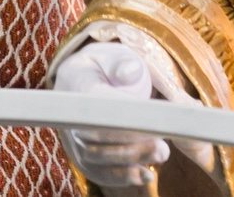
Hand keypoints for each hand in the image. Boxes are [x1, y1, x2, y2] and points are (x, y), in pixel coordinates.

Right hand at [52, 42, 169, 188]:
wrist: (84, 80)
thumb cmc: (104, 66)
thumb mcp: (113, 56)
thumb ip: (122, 63)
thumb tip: (131, 72)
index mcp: (78, 86)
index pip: (99, 108)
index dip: (126, 119)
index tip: (153, 122)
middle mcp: (70, 116)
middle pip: (97, 137)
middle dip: (132, 144)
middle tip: (163, 144)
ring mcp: (74, 140)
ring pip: (98, 158)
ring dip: (131, 162)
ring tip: (161, 154)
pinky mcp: (82, 156)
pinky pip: (97, 171)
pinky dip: (121, 177)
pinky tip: (146, 174)